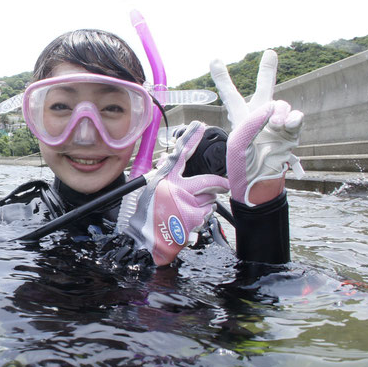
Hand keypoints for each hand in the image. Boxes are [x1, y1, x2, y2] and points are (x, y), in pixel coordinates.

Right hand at [123, 122, 229, 265]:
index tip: (201, 126)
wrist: (146, 240)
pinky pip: (208, 214)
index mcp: (164, 178)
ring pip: (210, 199)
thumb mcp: (151, 190)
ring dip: (206, 205)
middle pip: (208, 181)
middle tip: (222, 186)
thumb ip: (164, 175)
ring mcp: (187, 202)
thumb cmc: (147, 216)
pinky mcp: (194, 217)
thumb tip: (169, 158)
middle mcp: (177, 187)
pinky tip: (189, 221)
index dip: (191, 138)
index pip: (181, 153)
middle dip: (219, 185)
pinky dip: (203, 217)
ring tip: (190, 211)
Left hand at [210, 50, 302, 205]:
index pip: (230, 94)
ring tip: (274, 125)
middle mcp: (259, 116)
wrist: (259, 181)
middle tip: (270, 53)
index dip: (222, 77)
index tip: (214, 59)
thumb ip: (252, 121)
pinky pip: (296, 117)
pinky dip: (293, 120)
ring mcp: (276, 123)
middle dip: (268, 71)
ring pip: (281, 104)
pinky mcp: (291, 132)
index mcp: (240, 118)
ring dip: (279, 112)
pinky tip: (286, 126)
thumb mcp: (239, 141)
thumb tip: (274, 108)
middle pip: (264, 88)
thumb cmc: (243, 164)